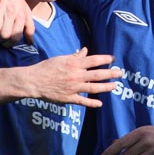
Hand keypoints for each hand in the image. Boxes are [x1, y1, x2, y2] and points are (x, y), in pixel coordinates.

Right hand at [0, 48, 121, 107]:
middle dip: (111, 73)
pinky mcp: (69, 98)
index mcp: (74, 64)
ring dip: (106, 87)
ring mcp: (73, 88)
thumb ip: (75, 56)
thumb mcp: (61, 58)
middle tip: (120, 73)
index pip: (94, 60)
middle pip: (98, 74)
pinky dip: (92, 103)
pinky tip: (100, 104)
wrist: (34, 81)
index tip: (113, 58)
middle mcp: (76, 75)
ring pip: (93, 88)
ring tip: (114, 86)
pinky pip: (83, 101)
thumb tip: (85, 50)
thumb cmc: (47, 67)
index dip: (105, 59)